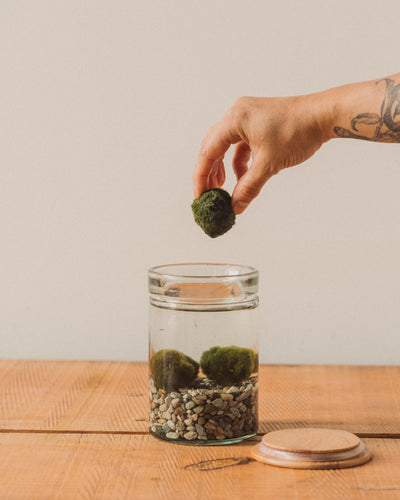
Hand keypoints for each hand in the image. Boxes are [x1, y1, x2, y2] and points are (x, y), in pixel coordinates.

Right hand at [193, 94, 328, 213]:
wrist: (323, 115)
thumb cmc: (298, 132)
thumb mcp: (269, 164)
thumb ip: (248, 187)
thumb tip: (235, 207)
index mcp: (234, 120)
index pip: (208, 151)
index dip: (201, 176)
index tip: (199, 195)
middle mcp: (237, 114)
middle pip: (213, 147)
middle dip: (210, 173)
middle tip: (208, 194)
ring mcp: (247, 116)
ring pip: (226, 145)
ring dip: (224, 167)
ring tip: (223, 187)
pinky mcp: (257, 121)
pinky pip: (241, 143)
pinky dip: (240, 160)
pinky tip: (244, 176)